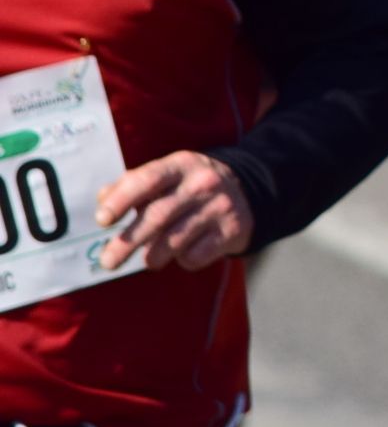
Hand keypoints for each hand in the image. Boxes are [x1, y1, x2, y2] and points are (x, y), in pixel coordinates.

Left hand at [96, 151, 253, 271]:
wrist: (248, 192)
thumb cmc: (189, 186)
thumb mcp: (166, 175)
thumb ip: (132, 184)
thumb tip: (103, 201)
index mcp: (181, 165)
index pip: (147, 180)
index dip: (121, 200)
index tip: (101, 220)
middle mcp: (202, 183)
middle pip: (157, 216)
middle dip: (126, 243)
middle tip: (107, 262)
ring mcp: (220, 206)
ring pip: (174, 241)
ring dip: (153, 257)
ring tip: (149, 259)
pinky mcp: (233, 230)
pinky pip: (196, 255)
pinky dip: (183, 260)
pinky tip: (185, 252)